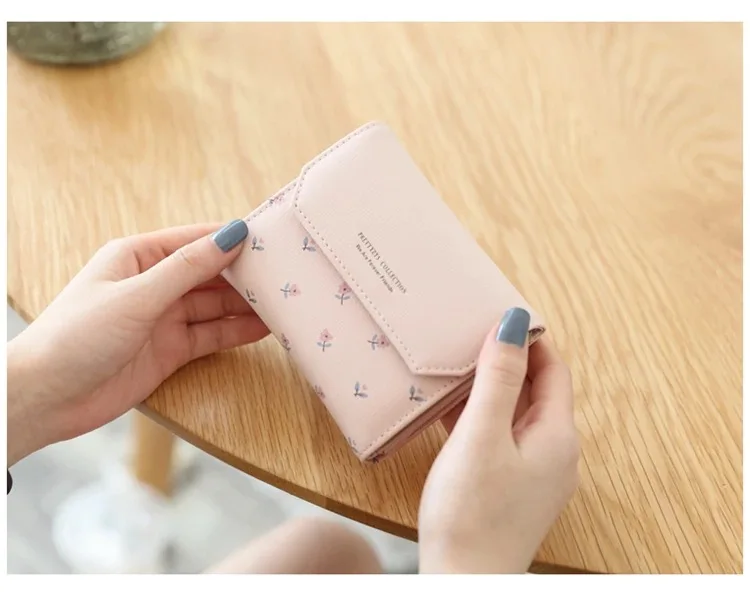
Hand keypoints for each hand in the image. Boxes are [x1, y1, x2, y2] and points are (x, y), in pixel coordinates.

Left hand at [7, 220, 268, 465]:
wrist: (46, 399)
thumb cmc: (76, 336)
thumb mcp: (137, 296)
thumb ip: (188, 268)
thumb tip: (232, 235)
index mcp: (137, 257)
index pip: (195, 240)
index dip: (231, 239)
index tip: (271, 240)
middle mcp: (153, 284)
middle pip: (209, 274)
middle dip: (244, 275)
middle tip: (284, 276)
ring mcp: (162, 318)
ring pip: (214, 306)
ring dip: (245, 305)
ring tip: (283, 303)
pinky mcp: (169, 350)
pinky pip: (210, 335)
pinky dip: (235, 332)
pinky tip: (263, 328)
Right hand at [418, 308, 579, 573]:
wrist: (462, 582)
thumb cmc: (471, 514)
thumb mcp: (481, 435)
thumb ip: (499, 377)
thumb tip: (515, 323)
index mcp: (556, 436)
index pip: (553, 369)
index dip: (530, 339)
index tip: (499, 314)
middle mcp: (553, 453)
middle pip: (535, 391)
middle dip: (507, 361)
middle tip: (472, 335)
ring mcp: (533, 473)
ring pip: (515, 414)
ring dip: (490, 389)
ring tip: (457, 366)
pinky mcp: (510, 488)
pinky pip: (500, 438)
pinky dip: (480, 418)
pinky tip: (451, 410)